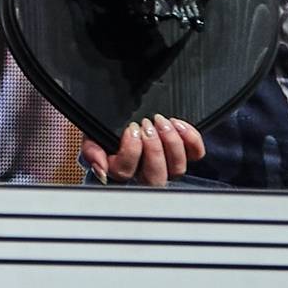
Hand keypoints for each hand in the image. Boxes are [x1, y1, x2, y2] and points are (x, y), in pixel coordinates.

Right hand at [81, 114, 203, 184]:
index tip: (130, 128)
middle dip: (153, 148)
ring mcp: (167, 165)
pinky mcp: (186, 154)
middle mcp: (145, 173)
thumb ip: (91, 150)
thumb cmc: (110, 126)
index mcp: (121, 169)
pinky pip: (196, 155)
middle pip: (155, 176)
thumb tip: (101, 168)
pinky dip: (191, 140)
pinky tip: (177, 124)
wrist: (128, 111)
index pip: (126, 173)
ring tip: (161, 121)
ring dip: (171, 143)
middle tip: (146, 124)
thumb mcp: (93, 133)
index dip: (130, 151)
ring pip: (177, 168)